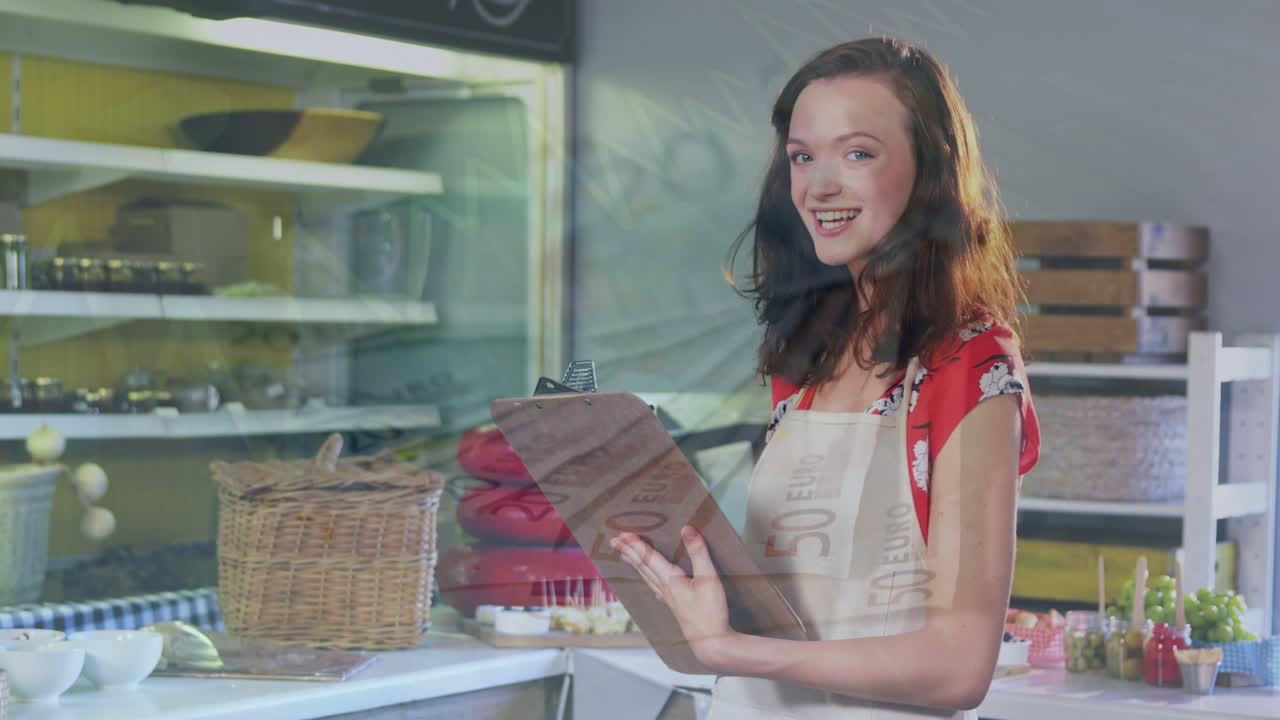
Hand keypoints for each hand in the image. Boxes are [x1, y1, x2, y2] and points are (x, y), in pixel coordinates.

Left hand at [611, 525, 737, 669]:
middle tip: (614, 541)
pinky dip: (648, 579)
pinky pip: (655, 588)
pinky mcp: (675, 607)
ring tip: (624, 556)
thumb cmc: (710, 612)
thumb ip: (698, 552)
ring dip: (635, 564)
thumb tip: (687, 529)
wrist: (711, 643)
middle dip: (629, 552)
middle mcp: (665, 589)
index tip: (622, 534)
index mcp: (670, 580)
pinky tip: (651, 584)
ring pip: (647, 577)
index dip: (635, 545)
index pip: (648, 558)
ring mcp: (668, 599)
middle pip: (643, 566)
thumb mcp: (708, 578)